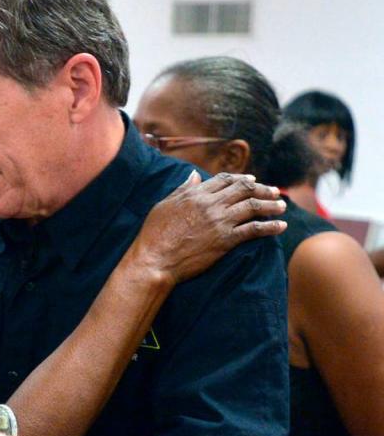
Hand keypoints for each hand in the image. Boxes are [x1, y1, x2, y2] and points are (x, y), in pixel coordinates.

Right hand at [128, 171, 286, 284]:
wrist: (155, 259)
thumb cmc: (154, 233)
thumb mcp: (164, 205)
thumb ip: (183, 189)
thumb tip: (195, 176)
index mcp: (196, 193)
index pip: (225, 180)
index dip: (241, 178)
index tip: (253, 180)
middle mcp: (211, 204)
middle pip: (244, 189)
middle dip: (262, 188)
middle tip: (274, 191)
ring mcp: (220, 221)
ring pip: (253, 206)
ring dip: (271, 204)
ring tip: (282, 206)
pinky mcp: (226, 240)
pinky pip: (254, 229)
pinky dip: (270, 226)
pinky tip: (281, 226)